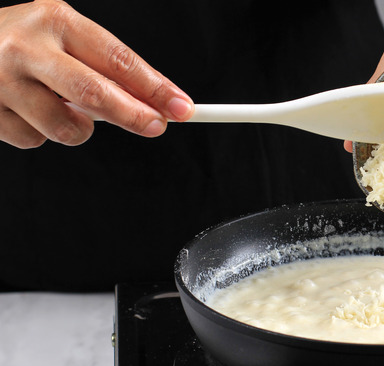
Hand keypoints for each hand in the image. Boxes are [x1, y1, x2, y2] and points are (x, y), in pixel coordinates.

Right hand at [0, 0, 193, 147]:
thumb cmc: (23, 42)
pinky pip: (33, 140)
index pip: (117, 59)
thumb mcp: (65, 38)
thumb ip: (106, 68)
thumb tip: (155, 102)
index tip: (181, 106)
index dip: (155, 87)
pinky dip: (41, 134)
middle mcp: (26, 47)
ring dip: (79, 129)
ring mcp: (0, 80)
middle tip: (155, 126)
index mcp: (55, 21)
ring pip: (65, 127)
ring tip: (65, 109)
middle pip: (94, 92)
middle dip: (133, 115)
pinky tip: (28, 111)